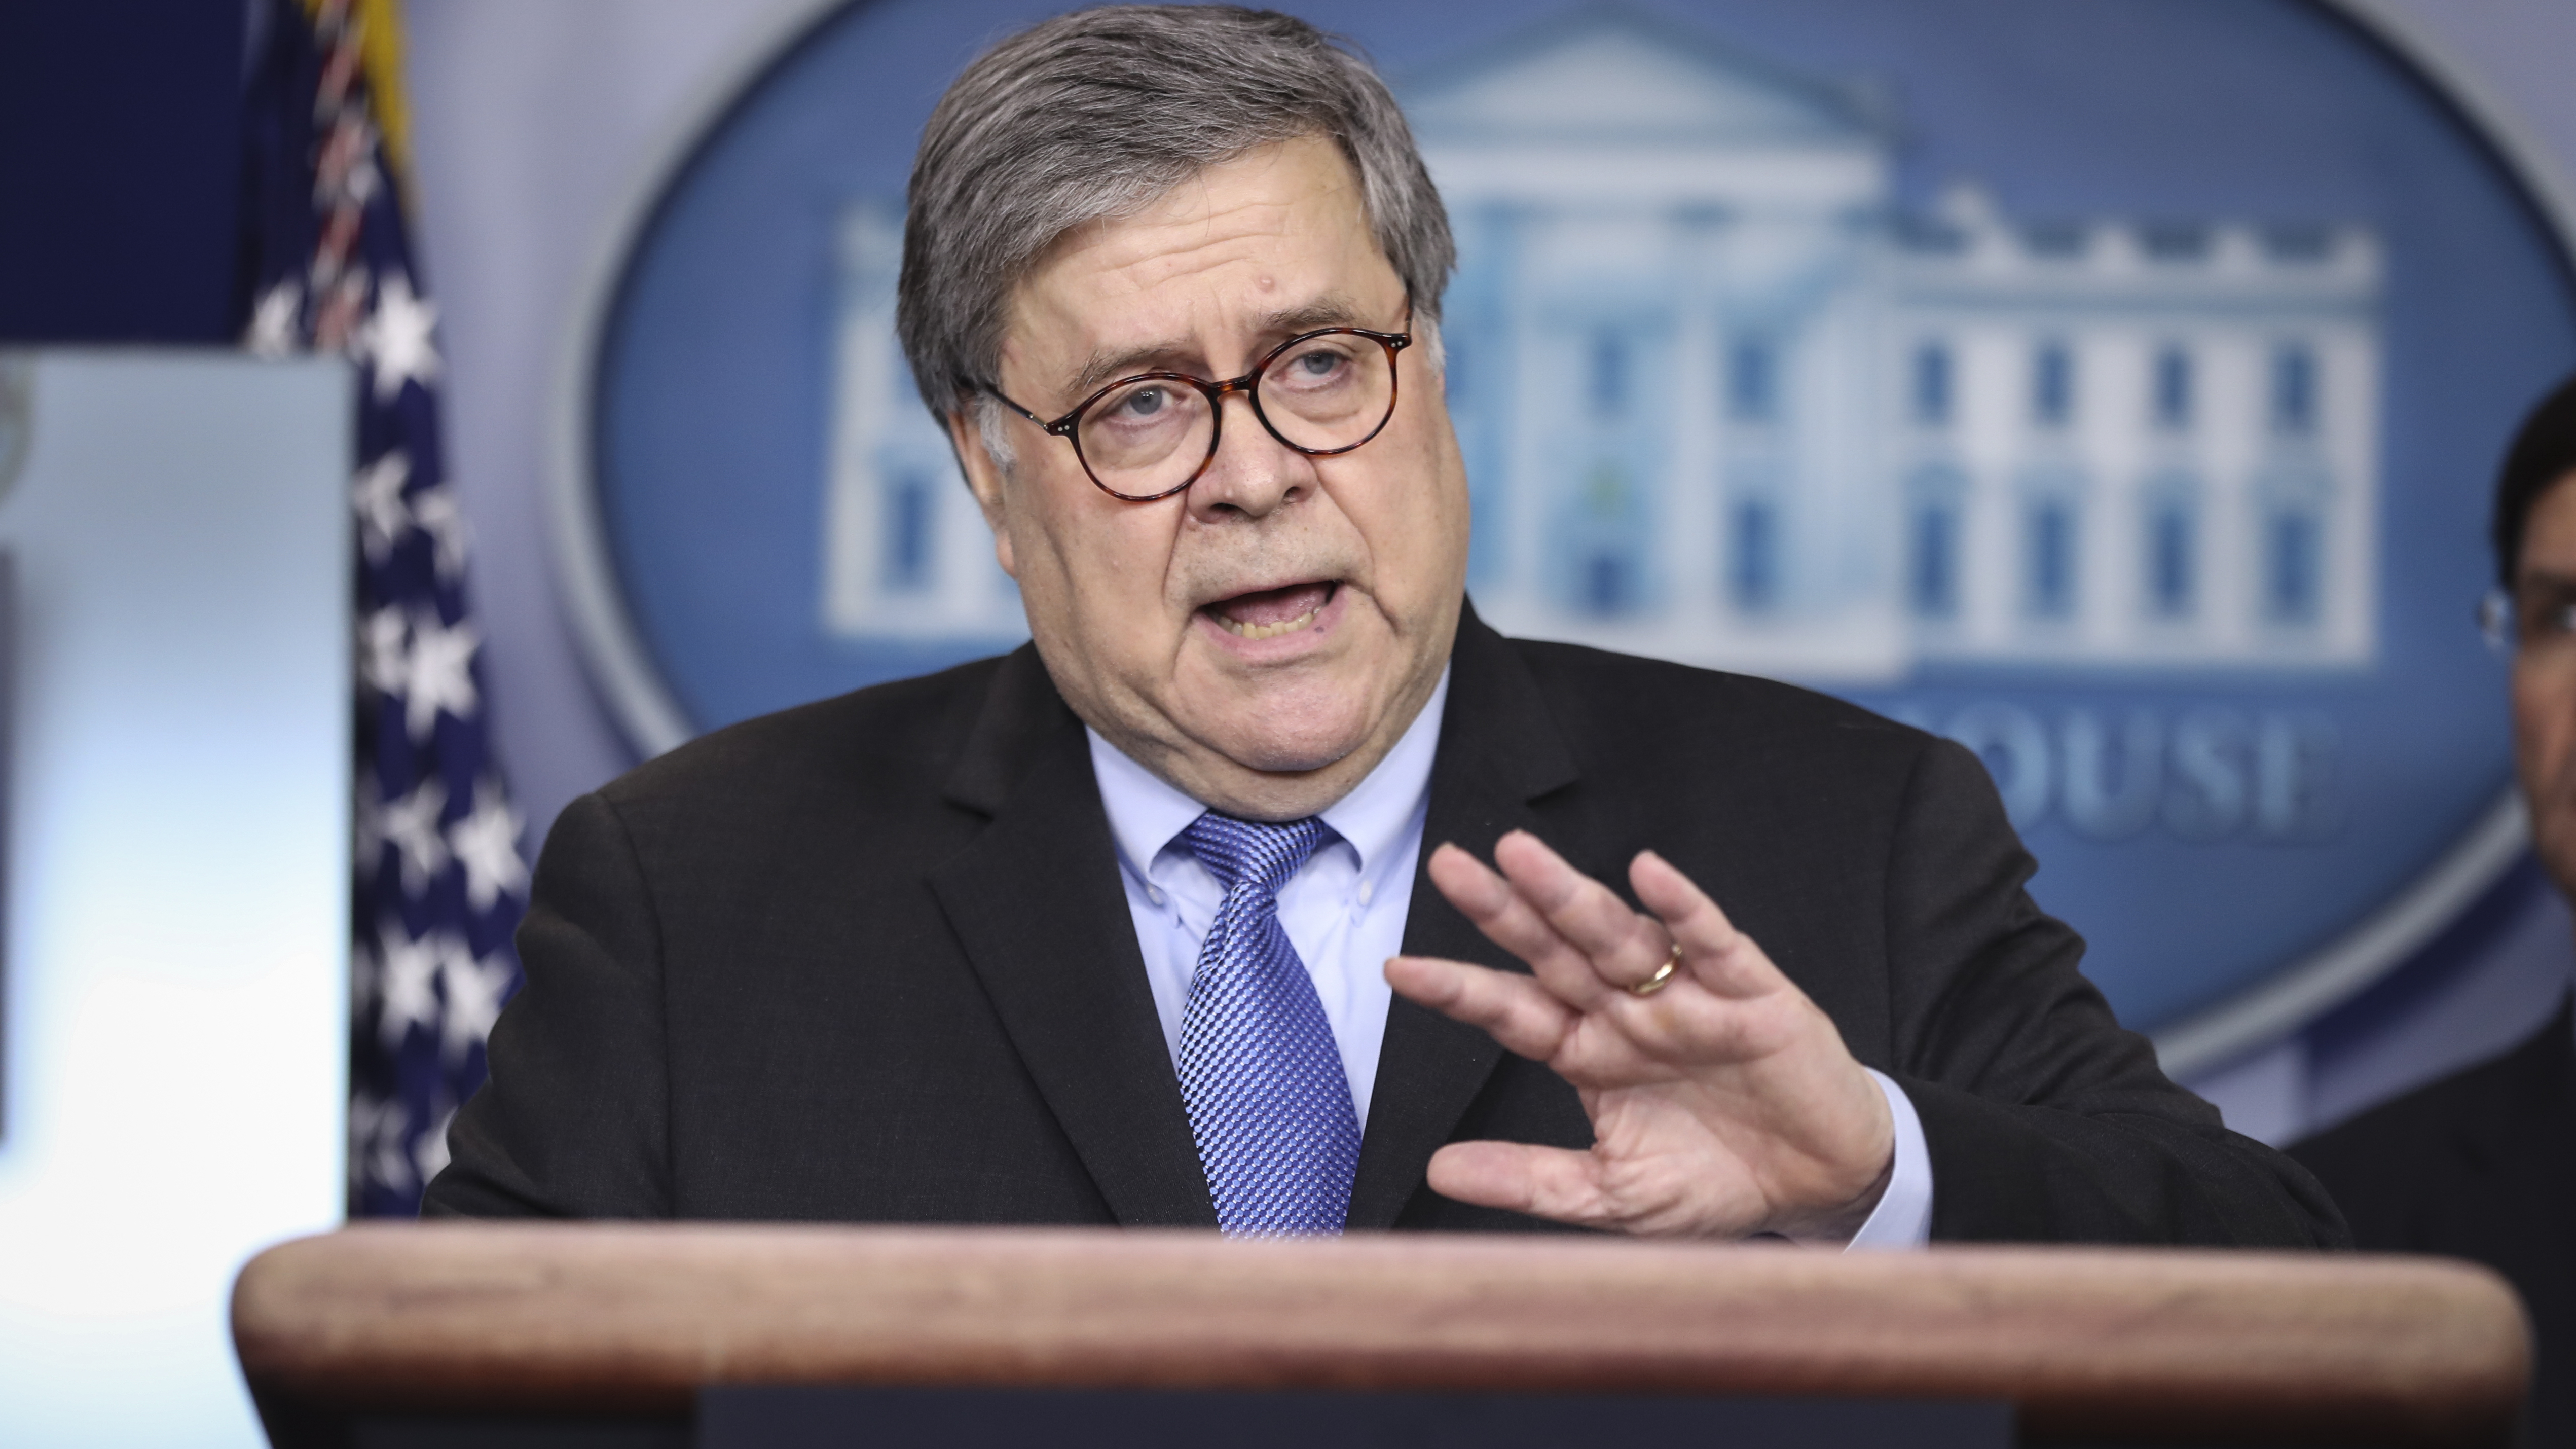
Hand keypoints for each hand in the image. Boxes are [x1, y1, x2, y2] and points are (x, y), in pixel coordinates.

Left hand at [1384, 831, 1894, 1240]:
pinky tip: (1649, 873)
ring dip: (1571, 894)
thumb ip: (1530, 1180)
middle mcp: (1627, 1012)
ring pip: (1619, 934)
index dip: (1459, 988)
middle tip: (1448, 866)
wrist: (1819, 1185)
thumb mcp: (1613, 1195)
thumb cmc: (1716, 1182)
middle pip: (1553, 950)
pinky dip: (1684, 908)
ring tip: (1520, 856)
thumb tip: (1437, 1172)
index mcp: (1587, 1052)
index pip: (1511, 1009)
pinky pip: (1714, 942)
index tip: (1397, 969)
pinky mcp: (1752, 994)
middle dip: (1502, 909)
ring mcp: (1687, 996)